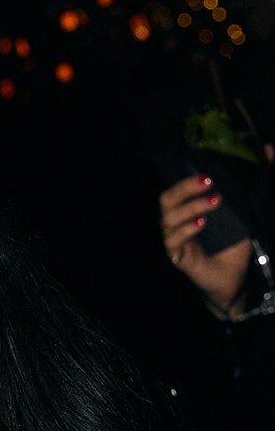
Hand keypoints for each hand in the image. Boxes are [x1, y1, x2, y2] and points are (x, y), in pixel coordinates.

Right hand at [158, 174, 249, 312]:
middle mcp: (176, 226)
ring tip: (214, 202)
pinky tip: (202, 224)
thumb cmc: (234, 246)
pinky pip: (172, 243)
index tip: (209, 174)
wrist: (235, 280)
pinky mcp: (178, 259)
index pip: (175, 191)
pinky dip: (186, 230)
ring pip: (168, 220)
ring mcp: (175, 243)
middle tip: (209, 182)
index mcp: (186, 213)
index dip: (186, 180)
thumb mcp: (243, 214)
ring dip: (190, 207)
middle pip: (166, 201)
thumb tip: (269, 150)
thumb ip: (250, 186)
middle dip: (185, 188)